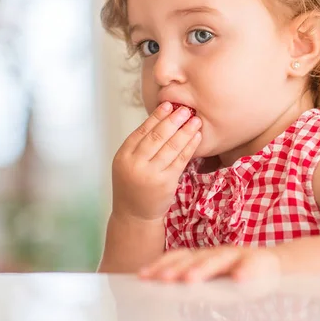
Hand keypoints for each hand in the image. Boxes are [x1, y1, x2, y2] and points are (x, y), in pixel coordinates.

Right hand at [112, 102, 201, 220]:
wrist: (134, 215)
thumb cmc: (132, 186)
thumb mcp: (127, 164)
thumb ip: (139, 146)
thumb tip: (160, 119)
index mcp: (123, 156)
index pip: (141, 131)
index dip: (156, 117)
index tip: (168, 105)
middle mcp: (135, 164)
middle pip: (156, 137)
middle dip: (173, 120)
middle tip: (185, 108)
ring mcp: (151, 174)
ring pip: (170, 147)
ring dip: (185, 131)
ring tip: (195, 120)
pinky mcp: (166, 183)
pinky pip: (180, 160)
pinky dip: (189, 147)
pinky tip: (196, 137)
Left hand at [139, 247, 281, 282]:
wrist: (273, 264)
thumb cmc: (236, 273)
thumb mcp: (211, 277)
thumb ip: (191, 280)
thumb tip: (160, 288)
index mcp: (202, 257)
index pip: (177, 258)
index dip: (160, 265)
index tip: (142, 276)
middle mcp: (216, 253)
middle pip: (193, 258)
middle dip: (176, 269)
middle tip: (161, 280)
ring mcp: (236, 255)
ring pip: (218, 260)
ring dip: (203, 269)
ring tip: (190, 280)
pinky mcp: (258, 261)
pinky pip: (251, 267)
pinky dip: (246, 272)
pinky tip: (240, 279)